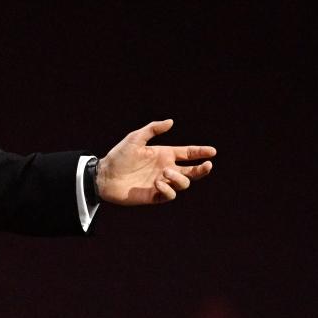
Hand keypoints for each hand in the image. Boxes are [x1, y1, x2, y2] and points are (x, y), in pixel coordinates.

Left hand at [96, 119, 215, 205]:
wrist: (105, 176)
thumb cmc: (119, 156)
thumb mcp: (135, 138)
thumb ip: (152, 130)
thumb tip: (171, 121)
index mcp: (164, 155)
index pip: (188, 154)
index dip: (200, 152)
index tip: (212, 152)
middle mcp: (166, 169)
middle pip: (192, 171)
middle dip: (202, 169)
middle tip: (207, 165)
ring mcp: (162, 183)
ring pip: (183, 183)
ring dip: (178, 178)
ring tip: (165, 173)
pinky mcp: (155, 196)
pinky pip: (170, 195)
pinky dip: (168, 189)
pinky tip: (158, 183)